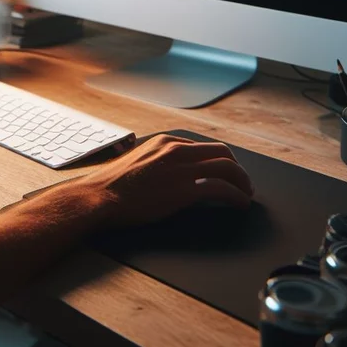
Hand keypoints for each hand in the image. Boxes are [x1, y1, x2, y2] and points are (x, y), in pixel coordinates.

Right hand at [83, 134, 252, 228]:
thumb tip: (173, 174)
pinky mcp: (184, 190)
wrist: (100, 196)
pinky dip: (236, 197)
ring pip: (227, 167)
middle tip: (243, 183)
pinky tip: (240, 205)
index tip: (226, 173)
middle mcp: (175, 149)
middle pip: (221, 152)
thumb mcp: (139, 163)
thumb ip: (159, 162)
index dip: (220, 161)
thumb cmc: (113, 185)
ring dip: (242, 182)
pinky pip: (221, 189)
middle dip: (237, 168)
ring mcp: (180, 168)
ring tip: (246, 195)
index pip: (204, 146)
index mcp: (165, 141)